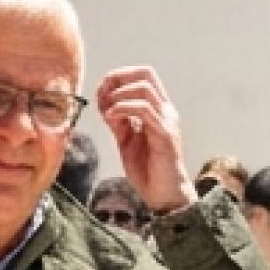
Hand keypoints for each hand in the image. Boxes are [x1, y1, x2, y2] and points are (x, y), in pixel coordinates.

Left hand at [96, 66, 198, 215]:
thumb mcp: (126, 140)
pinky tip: (112, 119)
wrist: (164, 196)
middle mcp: (166, 111)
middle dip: (118, 78)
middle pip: (145, 74)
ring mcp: (167, 121)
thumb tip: (106, 104)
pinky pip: (144, 110)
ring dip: (118, 94)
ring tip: (107, 110)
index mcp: (158, 110)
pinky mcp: (165, 135)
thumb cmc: (148, 169)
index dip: (120, 75)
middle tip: (103, 94)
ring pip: (144, 88)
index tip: (102, 90)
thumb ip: (119, 121)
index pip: (144, 75)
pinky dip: (123, 108)